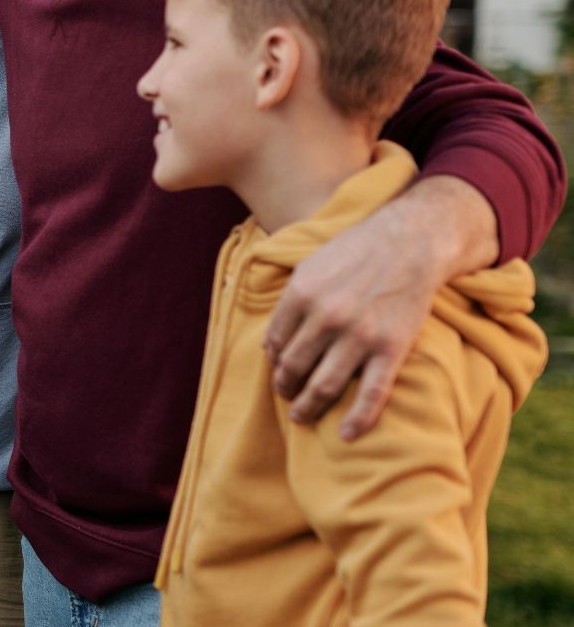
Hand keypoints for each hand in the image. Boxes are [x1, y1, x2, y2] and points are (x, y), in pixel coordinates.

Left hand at [264, 175, 493, 439]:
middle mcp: (325, 318)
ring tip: (301, 416)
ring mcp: (359, 336)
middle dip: (285, 387)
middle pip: (293, 367)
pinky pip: (372, 393)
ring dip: (308, 406)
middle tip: (286, 397)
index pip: (274, 342)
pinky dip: (358, 418)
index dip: (273, 362)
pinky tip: (347, 435)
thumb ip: (289, 303)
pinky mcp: (391, 349)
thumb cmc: (355, 251)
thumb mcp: (310, 267)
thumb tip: (267, 344)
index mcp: (300, 295)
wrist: (409, 241)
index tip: (277, 370)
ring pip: (324, 385)